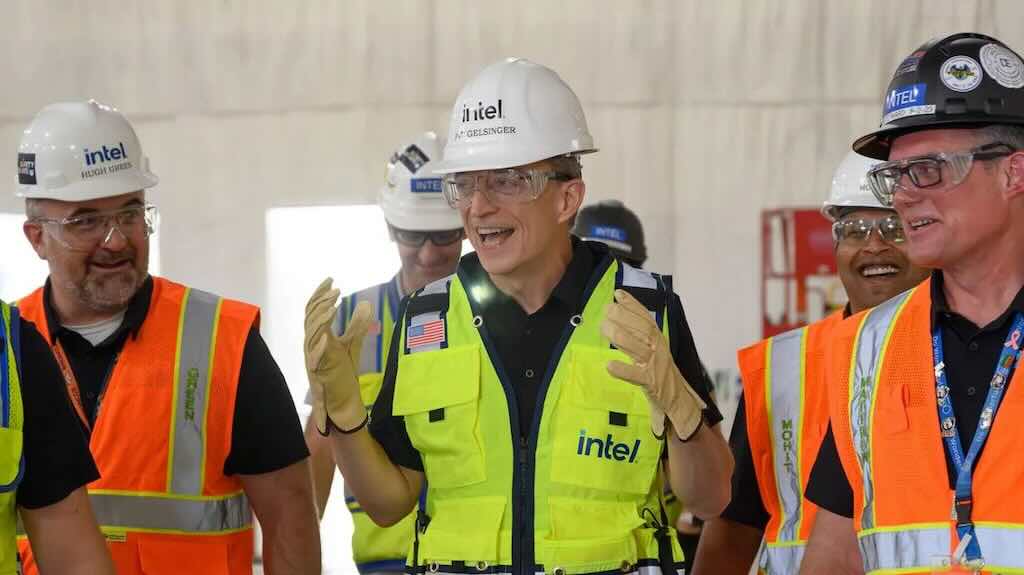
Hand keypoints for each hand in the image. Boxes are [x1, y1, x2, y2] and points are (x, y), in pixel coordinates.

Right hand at [304, 278, 372, 433]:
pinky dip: (320, 343)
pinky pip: (314, 355)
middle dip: (320, 301)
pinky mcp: (317, 372)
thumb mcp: (352, 344)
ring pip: (310, 332)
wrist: (342, 401)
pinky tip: (327, 333)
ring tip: (334, 303)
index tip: (331, 279)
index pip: (313, 310)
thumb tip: (365, 304)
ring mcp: (312, 358)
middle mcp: (311, 344)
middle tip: (335, 289)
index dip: (319, 294)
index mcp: (317, 336)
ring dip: (321, 317)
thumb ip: (357, 325)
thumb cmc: (342, 374)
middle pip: (309, 317)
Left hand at [601, 289, 705, 439]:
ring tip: (604, 328)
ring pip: (638, 348)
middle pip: (642, 329)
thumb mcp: (652, 347)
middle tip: (607, 309)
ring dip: (620, 336)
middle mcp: (657, 348)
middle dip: (624, 316)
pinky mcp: (651, 383)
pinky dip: (623, 370)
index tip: (618, 293)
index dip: (633, 304)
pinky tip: (609, 365)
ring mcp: (654, 365)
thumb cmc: (659, 370)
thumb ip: (636, 331)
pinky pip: (636, 376)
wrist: (677, 398)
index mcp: (657, 338)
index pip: (646, 318)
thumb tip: (618, 308)